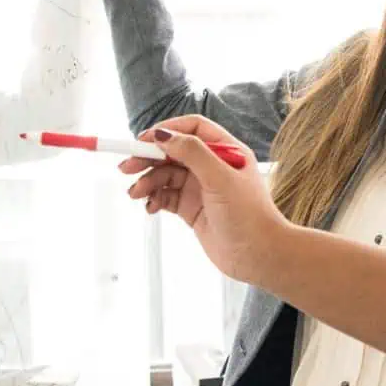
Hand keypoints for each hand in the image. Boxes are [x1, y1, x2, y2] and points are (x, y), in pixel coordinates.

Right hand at [122, 115, 289, 283]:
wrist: (259, 256)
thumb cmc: (249, 216)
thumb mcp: (220, 178)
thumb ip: (192, 153)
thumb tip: (164, 135)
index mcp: (227, 151)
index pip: (192, 129)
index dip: (167, 131)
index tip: (144, 140)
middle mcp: (213, 166)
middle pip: (173, 152)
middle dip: (148, 158)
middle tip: (126, 167)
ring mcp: (201, 188)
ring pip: (166, 175)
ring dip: (148, 181)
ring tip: (136, 194)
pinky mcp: (192, 209)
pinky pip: (166, 196)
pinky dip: (154, 198)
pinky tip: (149, 206)